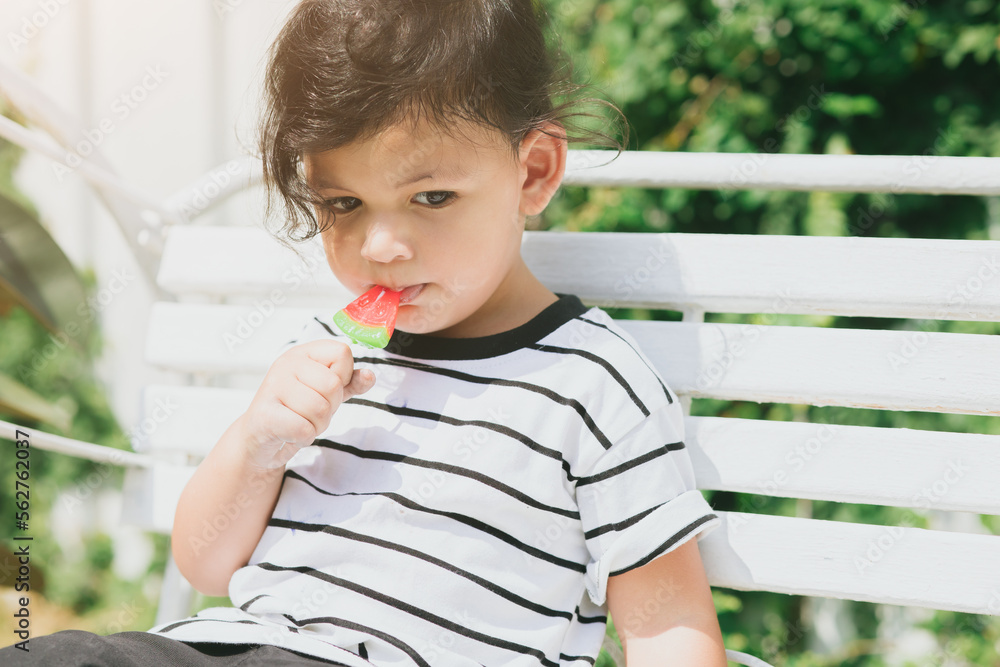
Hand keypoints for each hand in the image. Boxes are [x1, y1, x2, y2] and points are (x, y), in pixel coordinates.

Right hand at [237, 340, 374, 469]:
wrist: (259, 440)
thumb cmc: (295, 411)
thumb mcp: (326, 393)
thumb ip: (350, 383)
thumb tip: (370, 376)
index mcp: (303, 353)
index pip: (342, 352)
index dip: (343, 377)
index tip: (324, 389)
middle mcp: (286, 364)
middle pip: (333, 385)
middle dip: (330, 407)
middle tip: (310, 412)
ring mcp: (272, 387)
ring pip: (320, 409)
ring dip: (317, 425)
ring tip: (300, 422)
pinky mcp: (264, 415)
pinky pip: (304, 428)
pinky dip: (304, 437)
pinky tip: (290, 433)